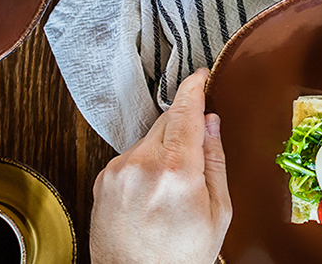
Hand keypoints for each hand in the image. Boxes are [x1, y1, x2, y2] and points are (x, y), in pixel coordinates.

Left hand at [90, 68, 231, 263]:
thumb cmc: (180, 256)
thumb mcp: (218, 212)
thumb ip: (215, 161)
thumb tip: (211, 123)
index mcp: (176, 170)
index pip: (186, 111)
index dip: (194, 88)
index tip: (200, 76)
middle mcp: (141, 163)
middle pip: (167, 122)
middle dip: (184, 129)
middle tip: (196, 157)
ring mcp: (117, 171)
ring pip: (148, 140)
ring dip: (163, 150)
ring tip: (171, 190)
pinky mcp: (103, 179)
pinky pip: (131, 158)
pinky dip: (145, 166)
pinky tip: (152, 195)